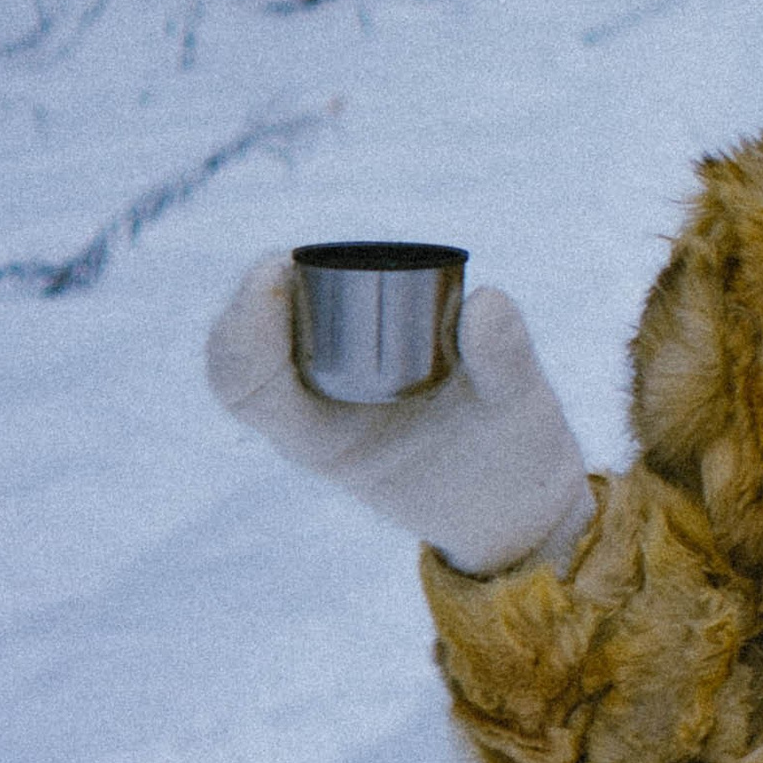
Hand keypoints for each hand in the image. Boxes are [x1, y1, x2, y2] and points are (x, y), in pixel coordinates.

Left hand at [207, 253, 594, 575]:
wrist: (515, 503)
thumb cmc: (511, 472)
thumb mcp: (520, 417)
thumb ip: (505, 363)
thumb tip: (484, 301)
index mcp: (328, 442)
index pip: (249, 388)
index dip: (245, 330)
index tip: (274, 275)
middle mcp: (316, 418)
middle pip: (242, 357)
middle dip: (253, 299)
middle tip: (289, 259)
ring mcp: (333, 396)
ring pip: (268, 340)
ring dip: (277, 292)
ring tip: (305, 259)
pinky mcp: (361, 371)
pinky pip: (310, 330)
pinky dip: (310, 294)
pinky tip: (337, 266)